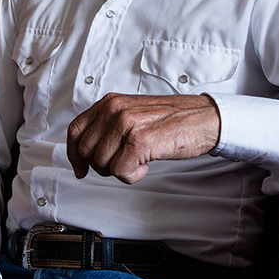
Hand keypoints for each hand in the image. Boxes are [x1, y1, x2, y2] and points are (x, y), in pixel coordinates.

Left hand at [66, 93, 221, 183]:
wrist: (204, 119)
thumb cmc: (173, 119)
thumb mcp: (133, 113)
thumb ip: (110, 125)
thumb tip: (88, 151)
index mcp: (110, 102)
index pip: (76, 130)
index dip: (74, 154)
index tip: (80, 168)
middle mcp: (115, 110)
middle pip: (86, 151)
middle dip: (102, 166)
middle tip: (124, 164)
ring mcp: (126, 124)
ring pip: (101, 163)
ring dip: (120, 171)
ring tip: (139, 161)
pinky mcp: (140, 141)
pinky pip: (120, 171)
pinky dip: (132, 176)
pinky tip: (145, 166)